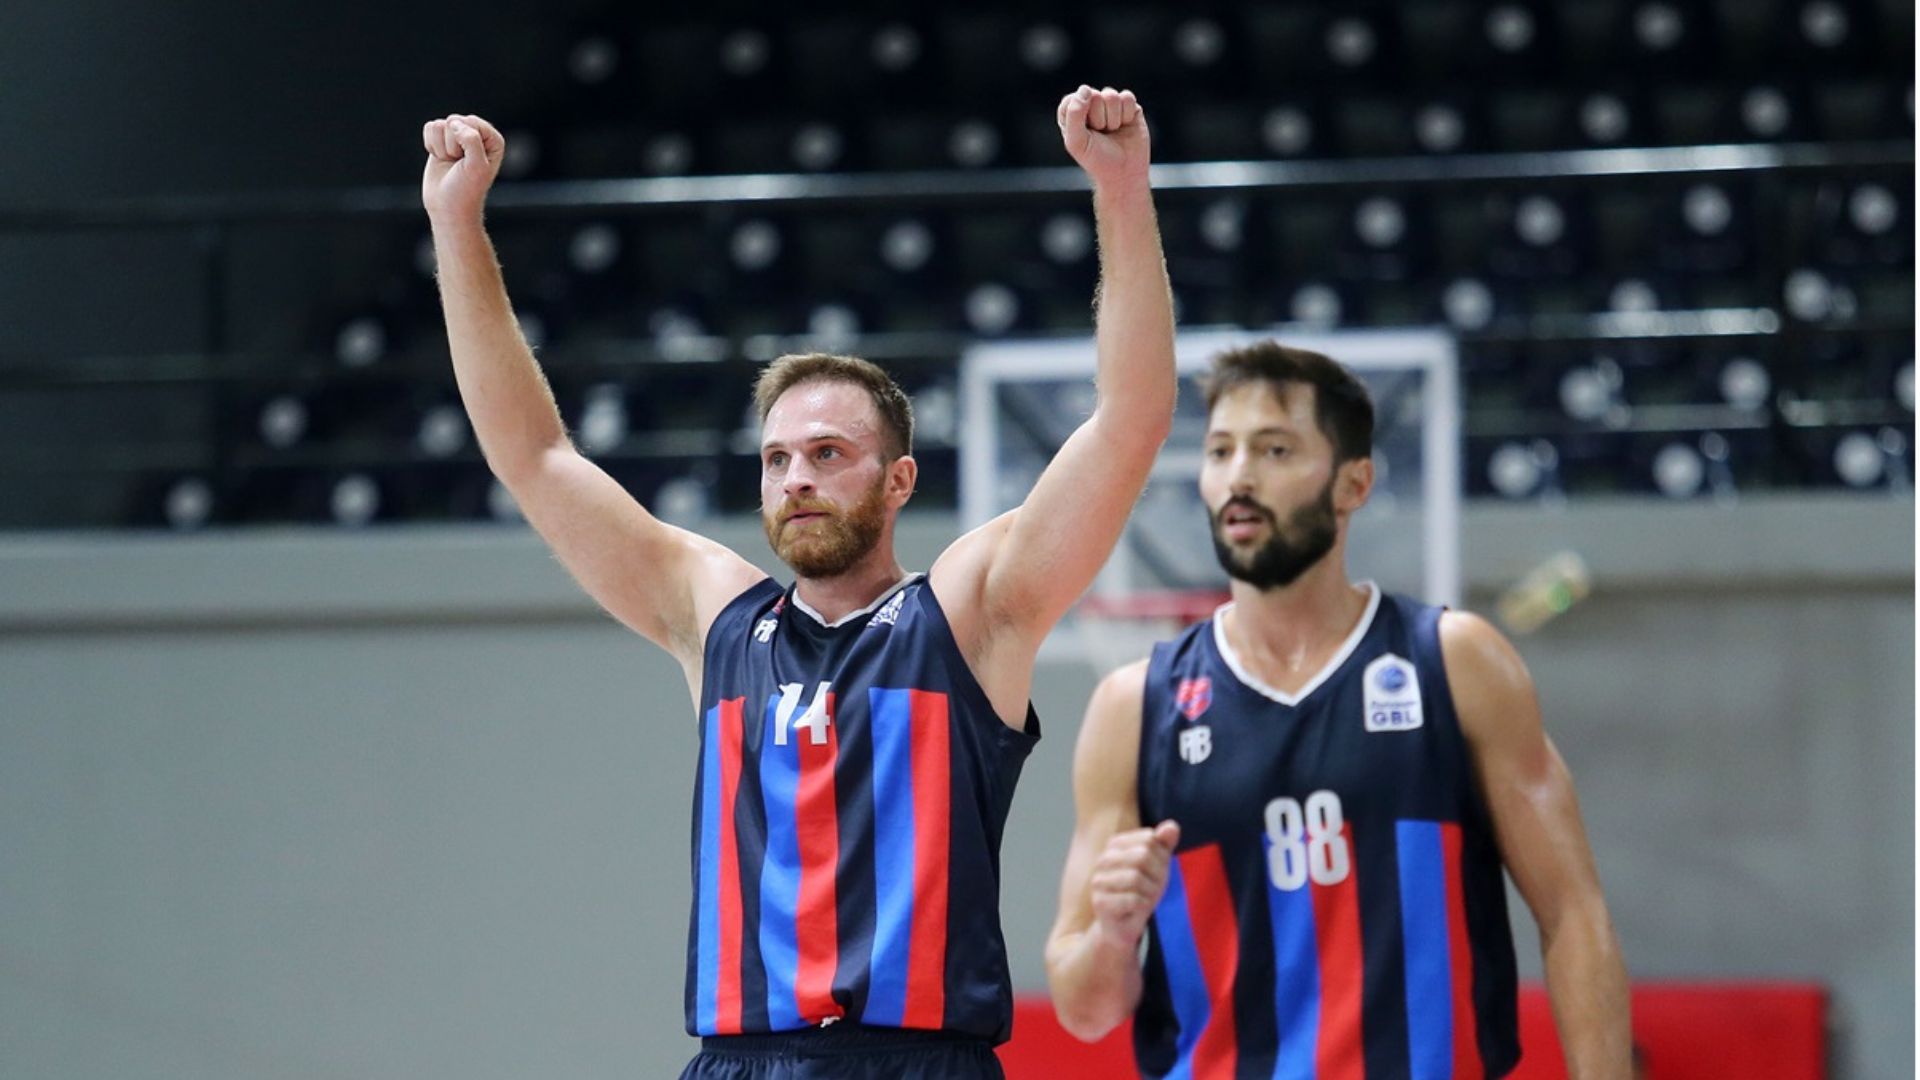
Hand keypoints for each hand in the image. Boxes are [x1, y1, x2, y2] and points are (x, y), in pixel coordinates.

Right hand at [422, 113, 505, 223]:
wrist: (448, 207)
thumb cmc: (467, 190)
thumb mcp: (477, 166)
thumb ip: (471, 139)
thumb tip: (454, 122)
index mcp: (492, 140)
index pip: (471, 122)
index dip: (465, 141)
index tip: (468, 161)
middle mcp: (477, 135)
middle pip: (454, 121)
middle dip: (451, 144)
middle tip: (458, 164)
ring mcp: (458, 136)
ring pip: (439, 125)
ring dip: (441, 147)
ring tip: (451, 163)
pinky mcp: (441, 140)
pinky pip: (429, 128)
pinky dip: (431, 145)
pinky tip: (441, 159)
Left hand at [1057, 85, 1149, 191]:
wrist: (1124, 173)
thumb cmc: (1097, 160)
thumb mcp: (1077, 142)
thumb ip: (1074, 114)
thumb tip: (1086, 89)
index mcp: (1072, 114)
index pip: (1073, 98)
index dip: (1081, 115)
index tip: (1086, 131)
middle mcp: (1090, 106)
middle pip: (1094, 95)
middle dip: (1099, 118)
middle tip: (1101, 134)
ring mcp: (1110, 105)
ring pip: (1111, 95)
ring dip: (1113, 118)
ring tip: (1112, 132)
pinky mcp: (1128, 106)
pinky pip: (1127, 98)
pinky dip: (1127, 115)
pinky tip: (1125, 126)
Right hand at [1088, 820, 1179, 948]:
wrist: (1124, 925)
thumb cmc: (1141, 892)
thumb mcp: (1158, 866)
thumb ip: (1164, 844)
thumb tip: (1172, 826)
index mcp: (1115, 845)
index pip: (1149, 839)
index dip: (1160, 857)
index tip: (1156, 872)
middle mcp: (1103, 859)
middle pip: (1142, 856)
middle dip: (1156, 875)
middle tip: (1153, 888)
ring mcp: (1099, 881)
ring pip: (1136, 877)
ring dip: (1150, 892)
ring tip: (1145, 899)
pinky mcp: (1100, 902)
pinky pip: (1133, 899)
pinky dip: (1142, 906)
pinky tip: (1137, 909)